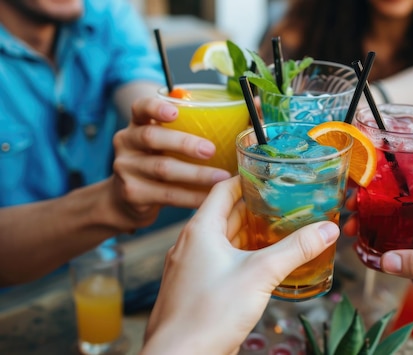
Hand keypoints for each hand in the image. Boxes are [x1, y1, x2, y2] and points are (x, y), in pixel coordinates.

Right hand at [112, 97, 231, 215]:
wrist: (127, 201)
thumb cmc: (160, 163)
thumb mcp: (166, 143)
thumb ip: (194, 127)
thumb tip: (253, 109)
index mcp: (137, 124)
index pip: (140, 107)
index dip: (155, 107)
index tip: (174, 111)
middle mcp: (128, 143)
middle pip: (152, 137)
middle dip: (184, 143)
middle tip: (210, 150)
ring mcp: (127, 169)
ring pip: (163, 169)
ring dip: (196, 174)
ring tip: (221, 177)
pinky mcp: (133, 194)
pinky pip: (168, 195)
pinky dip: (192, 196)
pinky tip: (210, 197)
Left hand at [142, 176, 339, 353]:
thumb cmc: (208, 314)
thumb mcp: (260, 274)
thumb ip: (296, 249)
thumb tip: (327, 230)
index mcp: (201, 230)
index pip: (223, 190)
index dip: (246, 179)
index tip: (270, 175)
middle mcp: (193, 245)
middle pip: (227, 215)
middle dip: (256, 209)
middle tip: (285, 203)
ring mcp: (194, 268)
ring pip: (226, 241)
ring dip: (252, 234)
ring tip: (281, 229)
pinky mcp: (199, 289)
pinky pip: (223, 263)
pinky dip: (244, 257)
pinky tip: (265, 264)